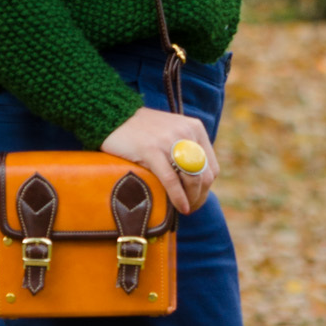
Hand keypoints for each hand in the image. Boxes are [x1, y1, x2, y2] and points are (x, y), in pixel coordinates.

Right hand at [101, 106, 218, 214]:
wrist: (113, 115)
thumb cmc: (141, 130)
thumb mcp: (172, 132)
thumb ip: (186, 149)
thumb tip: (196, 180)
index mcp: (194, 129)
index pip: (211, 166)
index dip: (206, 188)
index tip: (196, 198)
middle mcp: (186, 133)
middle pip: (204, 175)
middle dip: (199, 196)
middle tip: (190, 208)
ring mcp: (169, 141)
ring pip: (191, 179)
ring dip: (191, 199)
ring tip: (184, 209)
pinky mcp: (151, 150)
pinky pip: (171, 180)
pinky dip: (178, 197)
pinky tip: (180, 207)